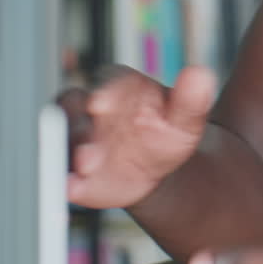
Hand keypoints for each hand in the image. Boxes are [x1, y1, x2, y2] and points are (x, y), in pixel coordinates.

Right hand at [57, 64, 216, 208]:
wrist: (158, 168)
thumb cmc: (168, 132)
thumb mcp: (186, 118)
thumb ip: (192, 98)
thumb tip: (201, 75)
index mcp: (118, 86)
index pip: (108, 82)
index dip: (104, 91)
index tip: (102, 103)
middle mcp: (89, 108)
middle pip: (73, 110)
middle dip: (79, 128)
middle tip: (90, 150)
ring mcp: (77, 138)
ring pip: (63, 140)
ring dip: (70, 153)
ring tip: (86, 168)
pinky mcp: (71, 168)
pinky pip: (61, 171)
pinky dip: (64, 180)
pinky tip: (73, 188)